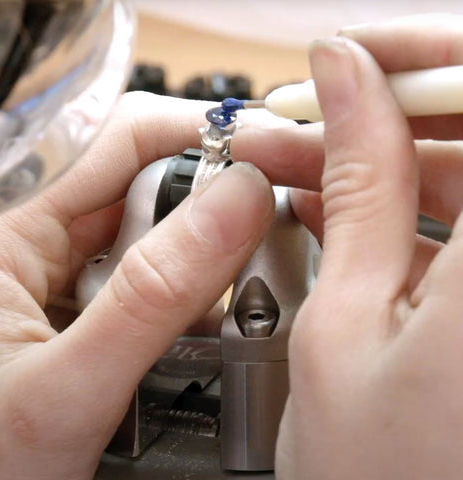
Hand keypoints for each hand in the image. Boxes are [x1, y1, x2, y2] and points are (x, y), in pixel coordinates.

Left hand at [0, 94, 274, 479]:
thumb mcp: (65, 390)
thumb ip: (153, 295)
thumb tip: (239, 202)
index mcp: (6, 229)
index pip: (120, 140)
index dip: (202, 135)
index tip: (273, 157)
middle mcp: (37, 237)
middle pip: (149, 180)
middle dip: (214, 204)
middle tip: (268, 235)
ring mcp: (66, 269)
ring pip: (160, 227)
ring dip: (207, 255)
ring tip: (240, 290)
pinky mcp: (88, 300)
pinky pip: (153, 271)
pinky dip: (191, 289)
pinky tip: (207, 321)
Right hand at [238, 14, 462, 478]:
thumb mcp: (344, 320)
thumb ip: (354, 185)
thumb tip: (340, 84)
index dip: (425, 53)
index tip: (351, 57)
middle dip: (387, 109)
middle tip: (306, 117)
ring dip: (383, 159)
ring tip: (301, 166)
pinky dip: (404, 205)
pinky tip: (340, 209)